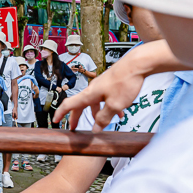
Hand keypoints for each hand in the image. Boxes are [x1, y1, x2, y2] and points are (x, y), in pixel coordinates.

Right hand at [54, 39, 191, 129]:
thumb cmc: (125, 81)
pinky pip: (105, 98)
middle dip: (77, 117)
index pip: (69, 104)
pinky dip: (108, 107)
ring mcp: (102, 86)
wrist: (138, 64)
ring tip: (104, 123)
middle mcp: (93, 89)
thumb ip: (104, 118)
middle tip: (74, 127)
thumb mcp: (114, 105)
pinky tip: (120, 112)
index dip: (61, 114)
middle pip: (81, 105)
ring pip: (95, 102)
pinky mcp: (111, 84)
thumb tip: (96, 128)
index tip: (55, 120)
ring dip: (97, 113)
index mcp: (90, 94)